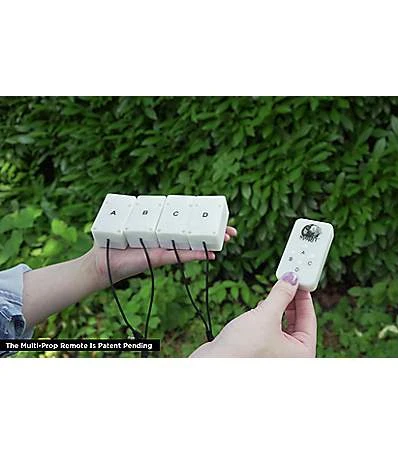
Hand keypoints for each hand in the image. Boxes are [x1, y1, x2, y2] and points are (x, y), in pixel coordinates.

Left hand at [88, 226, 237, 288]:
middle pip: (195, 233)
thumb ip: (138, 211)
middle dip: (214, 231)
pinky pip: (182, 255)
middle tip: (232, 230)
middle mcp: (167, 238)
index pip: (186, 221)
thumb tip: (140, 199)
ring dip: (211, 243)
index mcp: (162, 228)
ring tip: (227, 239)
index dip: (203, 219)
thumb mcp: (127, 220)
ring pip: (193, 245)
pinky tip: (210, 254)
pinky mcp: (161, 258)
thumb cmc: (113, 241)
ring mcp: (166, 249)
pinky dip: (196, 254)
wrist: (102, 261)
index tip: (219, 215)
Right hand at [190, 271, 316, 357]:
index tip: (300, 279)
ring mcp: (275, 357)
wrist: (210, 365)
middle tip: (288, 280)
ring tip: (276, 290)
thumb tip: (291, 279)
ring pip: (283, 326)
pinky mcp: (260, 353)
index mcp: (302, 355)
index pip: (309, 320)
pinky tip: (262, 306)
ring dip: (279, 307)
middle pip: (298, 323)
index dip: (304, 297)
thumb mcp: (266, 315)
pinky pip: (270, 331)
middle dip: (292, 301)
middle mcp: (291, 358)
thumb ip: (281, 295)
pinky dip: (268, 317)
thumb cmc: (243, 349)